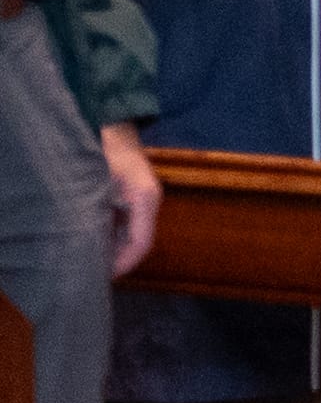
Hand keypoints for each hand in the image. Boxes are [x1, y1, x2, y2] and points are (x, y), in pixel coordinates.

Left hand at [96, 128, 155, 281]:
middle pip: (138, 243)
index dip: (122, 265)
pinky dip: (111, 236)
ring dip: (113, 249)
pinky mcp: (135, 196)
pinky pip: (126, 224)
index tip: (99, 278)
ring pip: (133, 234)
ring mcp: (144, 199)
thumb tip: (91, 250)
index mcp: (145, 200)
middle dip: (116, 261)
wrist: (111, 124)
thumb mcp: (96, 185)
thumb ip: (97, 216)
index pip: (141, 245)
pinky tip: (90, 239)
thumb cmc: (102, 151)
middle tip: (90, 274)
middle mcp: (150, 202)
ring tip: (88, 260)